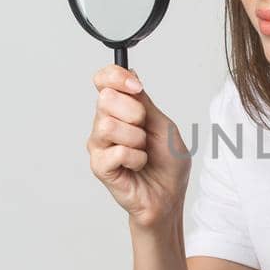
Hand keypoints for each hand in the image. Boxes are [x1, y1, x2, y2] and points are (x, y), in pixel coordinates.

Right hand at [86, 65, 190, 227]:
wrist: (169, 196)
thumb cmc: (167, 163)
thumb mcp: (162, 124)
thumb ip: (144, 101)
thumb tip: (131, 73)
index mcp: (119, 109)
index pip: (103, 79)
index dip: (116, 77)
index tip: (137, 87)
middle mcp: (104, 124)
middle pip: (105, 98)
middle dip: (135, 113)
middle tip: (144, 131)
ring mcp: (99, 145)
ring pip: (107, 125)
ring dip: (136, 139)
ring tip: (142, 151)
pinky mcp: (99, 166)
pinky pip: (115, 151)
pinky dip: (136, 158)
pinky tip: (138, 166)